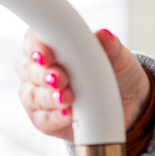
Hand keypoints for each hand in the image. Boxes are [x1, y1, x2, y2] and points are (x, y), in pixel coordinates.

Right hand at [15, 28, 150, 143]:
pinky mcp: (44, 119)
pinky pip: (42, 120)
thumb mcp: (118, 56)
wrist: (126, 100)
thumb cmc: (115, 71)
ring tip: (67, 98)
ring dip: (48, 97)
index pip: (33, 41)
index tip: (44, 55)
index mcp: (51, 45)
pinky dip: (54, 118)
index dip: (35, 47)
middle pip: (28, 69)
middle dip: (43, 75)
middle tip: (60, 79)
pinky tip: (67, 115)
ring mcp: (38, 94)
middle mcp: (39, 68)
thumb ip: (110, 46)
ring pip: (32, 95)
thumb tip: (104, 35)